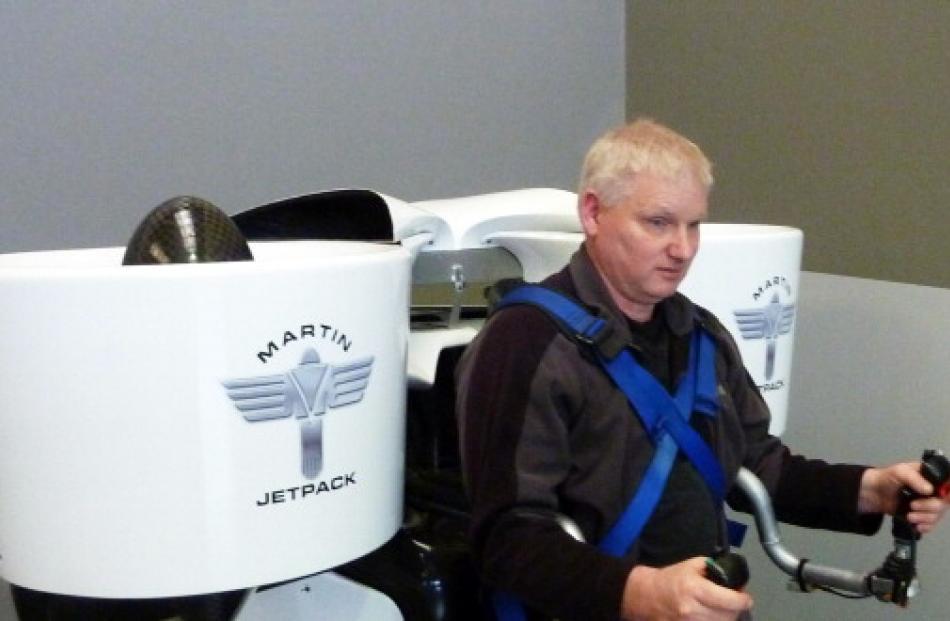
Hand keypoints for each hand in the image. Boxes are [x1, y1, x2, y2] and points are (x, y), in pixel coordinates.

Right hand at [621, 557, 752, 619]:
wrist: (647, 596)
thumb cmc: (671, 579)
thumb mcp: (692, 565)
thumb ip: (714, 568)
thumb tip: (735, 580)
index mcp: (695, 589)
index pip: (730, 601)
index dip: (743, 600)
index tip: (746, 597)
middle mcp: (692, 610)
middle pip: (728, 616)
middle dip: (735, 609)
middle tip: (734, 602)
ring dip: (725, 618)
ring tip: (721, 609)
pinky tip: (711, 616)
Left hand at [858, 462, 948, 532]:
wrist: (873, 493)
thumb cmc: (887, 478)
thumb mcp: (900, 472)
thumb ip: (914, 479)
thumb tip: (930, 491)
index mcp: (931, 478)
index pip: (947, 486)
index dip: (946, 494)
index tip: (939, 498)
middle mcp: (933, 491)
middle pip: (943, 504)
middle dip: (929, 508)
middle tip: (912, 506)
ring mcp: (927, 504)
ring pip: (937, 515)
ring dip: (925, 519)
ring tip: (909, 516)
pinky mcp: (921, 516)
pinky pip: (931, 525)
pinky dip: (925, 527)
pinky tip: (916, 526)